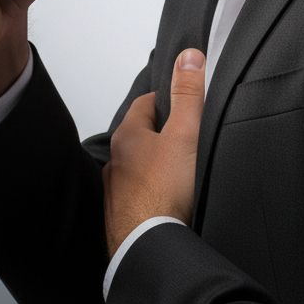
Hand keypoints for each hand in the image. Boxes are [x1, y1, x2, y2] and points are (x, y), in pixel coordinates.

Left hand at [102, 49, 205, 257]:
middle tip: (186, 138)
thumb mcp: (185, 133)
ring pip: (137, 168)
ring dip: (153, 167)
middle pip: (140, 137)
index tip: (184, 104)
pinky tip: (167, 202)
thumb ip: (188, 95)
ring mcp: (114, 192)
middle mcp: (114, 162)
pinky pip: (137, 196)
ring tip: (179, 172)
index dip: (168, 101)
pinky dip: (150, 194)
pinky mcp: (120, 217)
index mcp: (127, 136)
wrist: (150, 247)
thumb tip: (189, 56)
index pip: (146, 104)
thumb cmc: (165, 190)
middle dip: (160, 135)